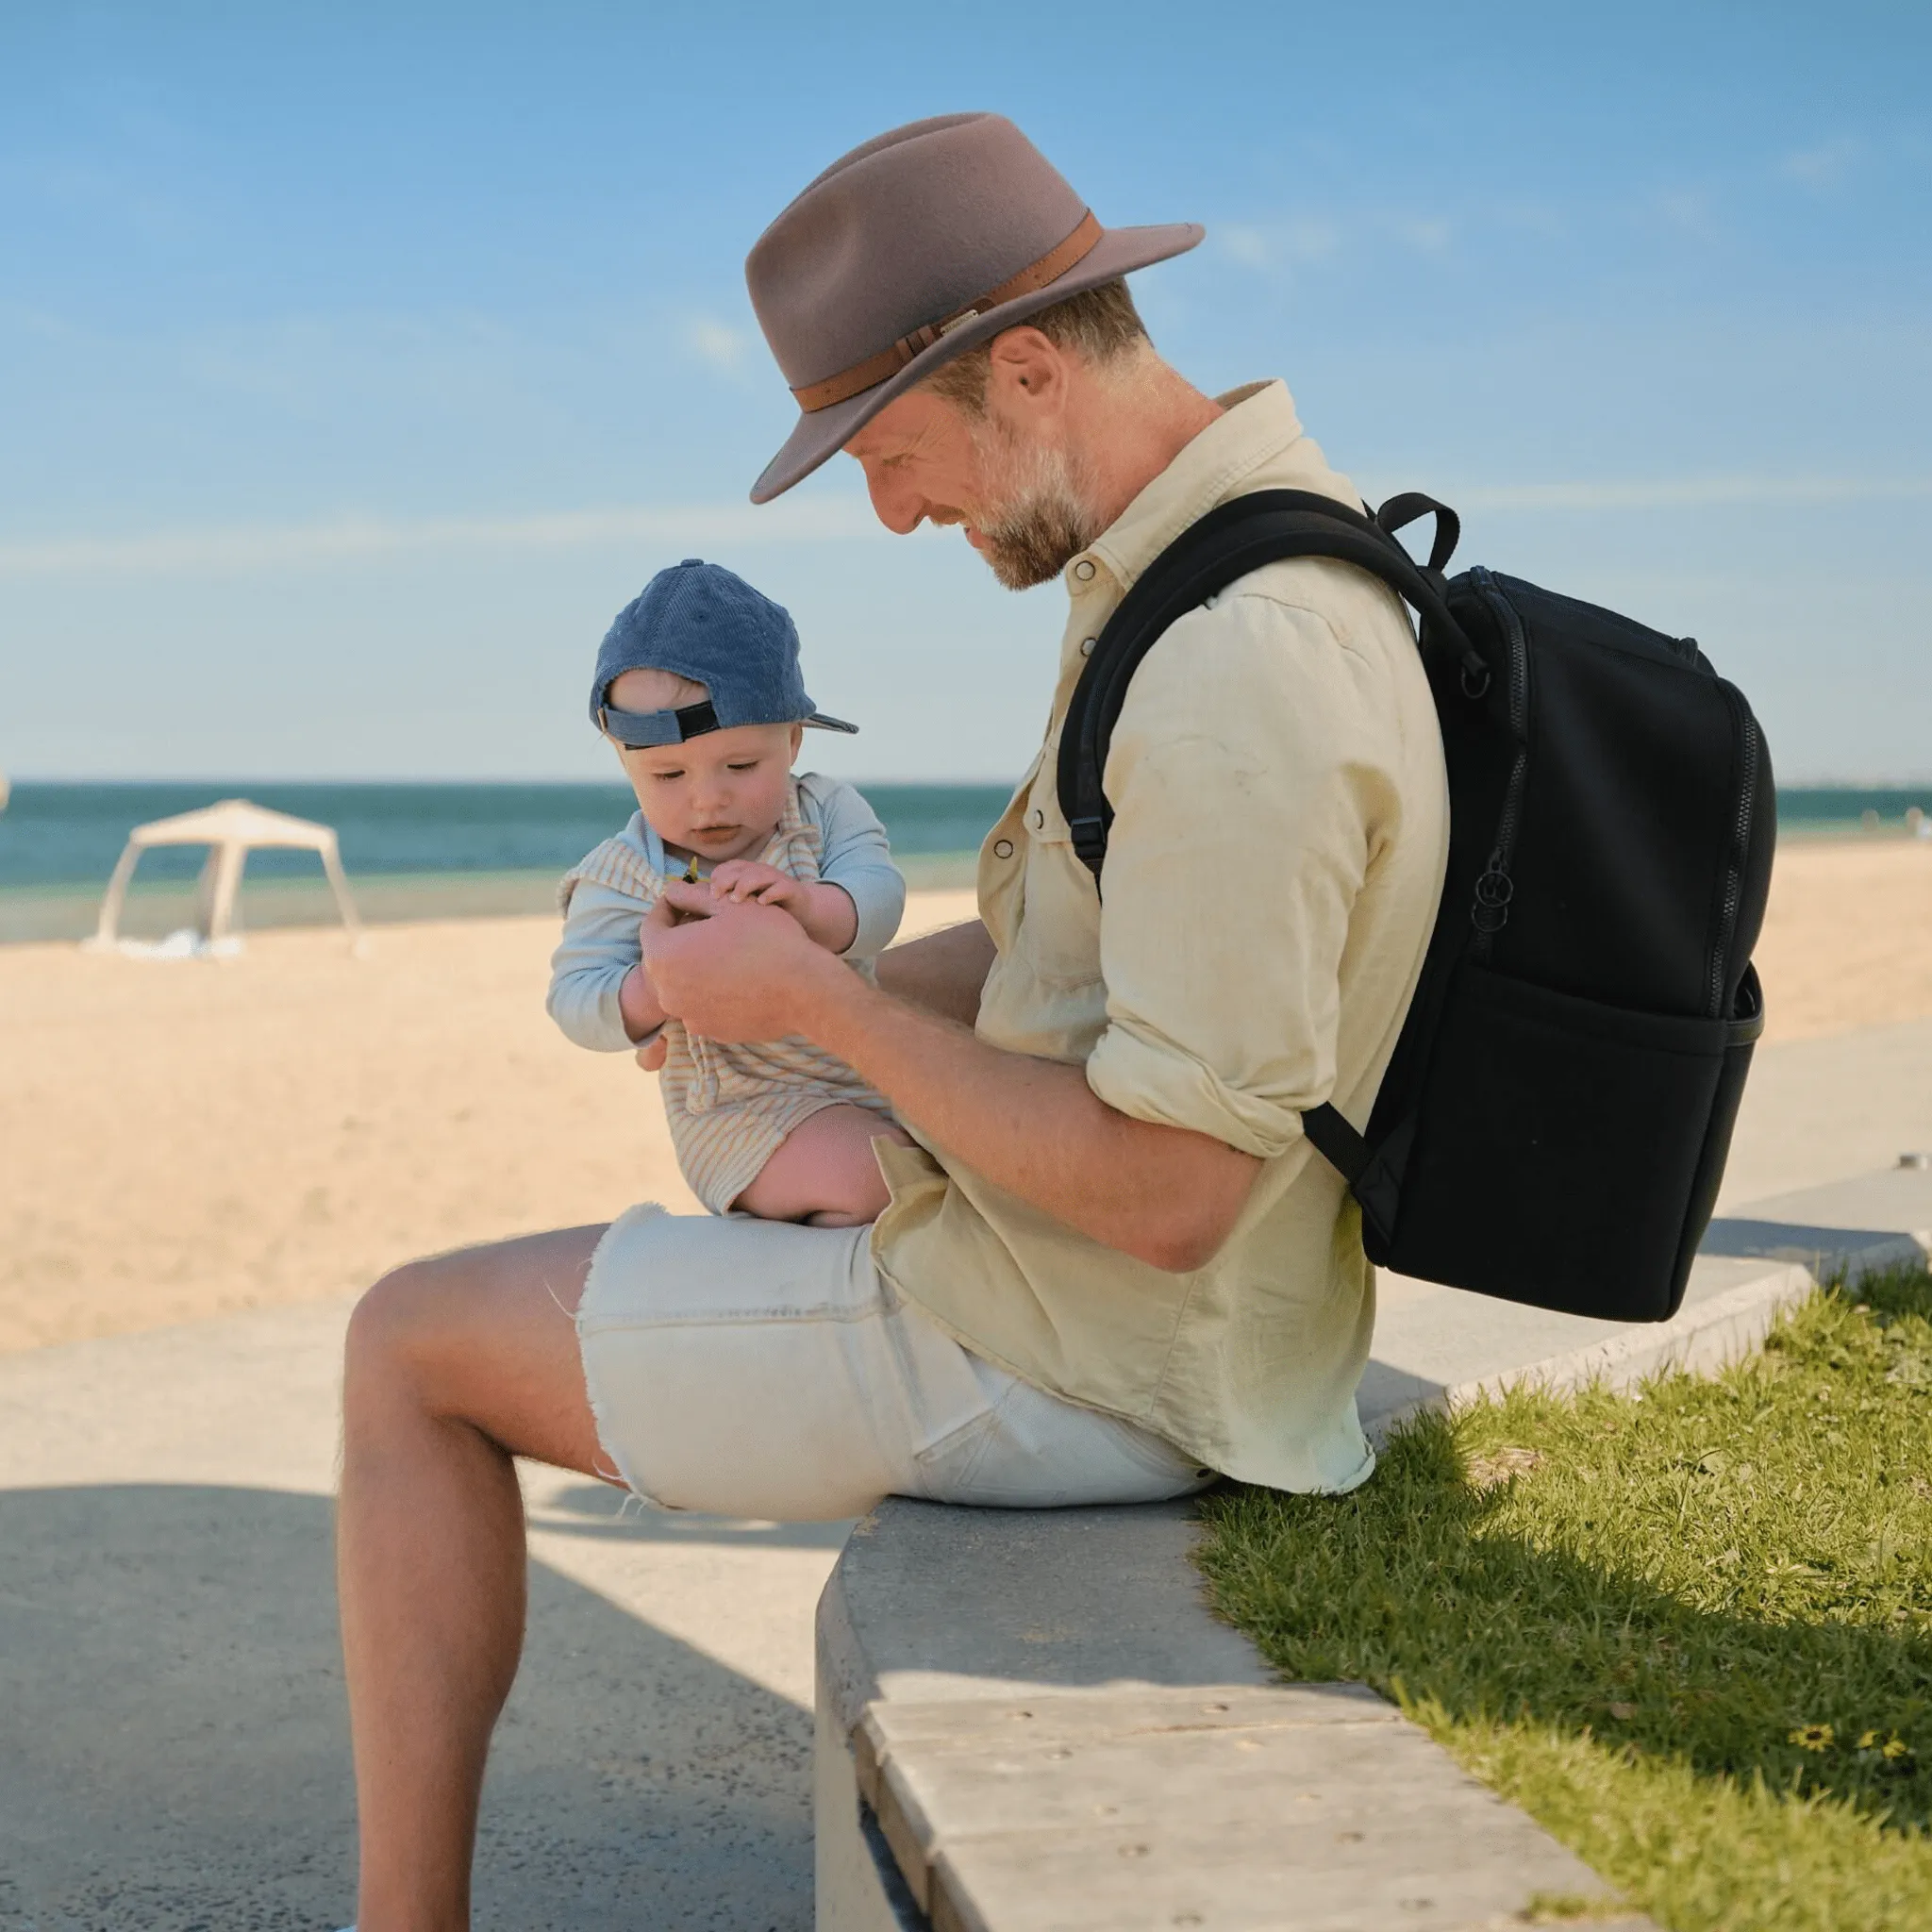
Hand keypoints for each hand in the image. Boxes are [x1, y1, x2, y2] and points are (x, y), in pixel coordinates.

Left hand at [639, 888, 837, 1041]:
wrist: (804, 990)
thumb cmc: (767, 940)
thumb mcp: (729, 906)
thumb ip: (692, 897)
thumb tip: (671, 889)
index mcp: (664, 955)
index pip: (652, 925)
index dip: (668, 908)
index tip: (683, 900)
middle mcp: (667, 990)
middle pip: (664, 957)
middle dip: (680, 938)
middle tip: (704, 925)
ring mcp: (688, 1015)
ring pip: (683, 983)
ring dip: (695, 966)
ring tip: (723, 953)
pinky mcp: (710, 1031)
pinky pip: (702, 1004)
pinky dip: (711, 991)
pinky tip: (736, 979)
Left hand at [704, 859, 803, 914]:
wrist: (803, 909)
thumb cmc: (769, 907)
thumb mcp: (747, 900)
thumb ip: (729, 898)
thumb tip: (703, 906)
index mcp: (748, 872)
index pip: (728, 867)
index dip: (717, 877)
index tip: (709, 894)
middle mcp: (761, 872)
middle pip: (740, 870)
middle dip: (725, 881)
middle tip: (715, 897)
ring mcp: (776, 879)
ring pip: (758, 875)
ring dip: (744, 885)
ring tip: (735, 900)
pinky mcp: (791, 889)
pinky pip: (780, 888)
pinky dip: (770, 894)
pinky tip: (761, 903)